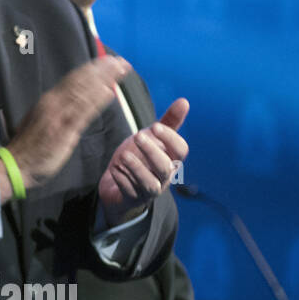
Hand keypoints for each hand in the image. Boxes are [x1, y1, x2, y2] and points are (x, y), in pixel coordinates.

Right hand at [0, 56, 131, 198]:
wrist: (16, 164)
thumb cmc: (29, 145)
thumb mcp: (40, 119)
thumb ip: (56, 108)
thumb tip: (71, 98)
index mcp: (48, 100)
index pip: (72, 79)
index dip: (91, 69)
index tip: (107, 60)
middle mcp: (53, 103)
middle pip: (80, 81)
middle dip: (101, 70)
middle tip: (120, 61)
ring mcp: (58, 116)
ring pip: (83, 93)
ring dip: (103, 80)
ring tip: (120, 70)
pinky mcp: (64, 132)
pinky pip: (82, 113)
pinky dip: (95, 102)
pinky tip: (108, 93)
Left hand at [99, 98, 189, 225]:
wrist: (119, 185)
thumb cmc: (139, 158)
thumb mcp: (151, 138)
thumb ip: (167, 122)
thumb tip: (184, 101)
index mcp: (171, 159)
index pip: (181, 150)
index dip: (171, 138)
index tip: (155, 126)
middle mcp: (163, 176)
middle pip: (166, 167)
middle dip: (152, 151)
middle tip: (137, 136)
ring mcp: (149, 189)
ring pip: (151, 184)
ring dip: (137, 169)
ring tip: (123, 155)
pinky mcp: (133, 198)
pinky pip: (130, 192)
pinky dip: (122, 180)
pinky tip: (114, 169)